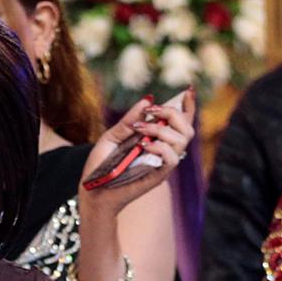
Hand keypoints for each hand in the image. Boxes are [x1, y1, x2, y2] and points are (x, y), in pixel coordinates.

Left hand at [81, 89, 196, 212]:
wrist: (92, 189)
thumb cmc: (101, 164)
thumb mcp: (112, 136)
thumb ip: (129, 120)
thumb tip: (148, 100)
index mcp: (155, 138)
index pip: (180, 122)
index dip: (188, 107)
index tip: (188, 90)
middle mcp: (163, 150)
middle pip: (186, 128)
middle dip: (172, 113)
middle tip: (150, 111)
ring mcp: (162, 163)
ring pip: (182, 141)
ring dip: (161, 128)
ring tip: (139, 128)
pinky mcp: (158, 176)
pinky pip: (172, 159)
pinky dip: (160, 147)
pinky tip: (143, 144)